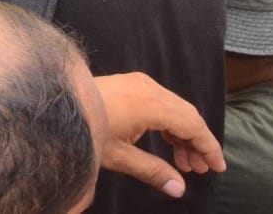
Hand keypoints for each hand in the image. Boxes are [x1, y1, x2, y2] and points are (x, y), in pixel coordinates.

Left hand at [95, 73, 225, 198]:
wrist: (54, 104)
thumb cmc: (86, 129)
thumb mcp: (118, 155)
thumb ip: (152, 171)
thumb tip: (179, 189)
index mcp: (150, 103)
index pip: (192, 124)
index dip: (208, 146)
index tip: (218, 167)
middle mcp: (148, 88)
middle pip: (187, 114)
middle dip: (197, 142)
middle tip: (199, 170)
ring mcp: (139, 83)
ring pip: (175, 108)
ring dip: (184, 135)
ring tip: (185, 164)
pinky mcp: (131, 84)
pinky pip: (162, 103)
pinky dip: (170, 123)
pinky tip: (170, 145)